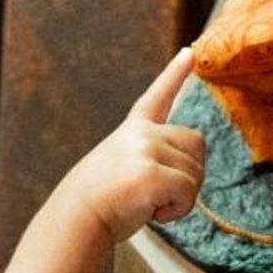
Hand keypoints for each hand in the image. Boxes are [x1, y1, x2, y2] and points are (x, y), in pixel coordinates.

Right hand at [61, 47, 206, 242]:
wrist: (76, 219)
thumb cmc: (99, 203)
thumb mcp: (122, 168)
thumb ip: (150, 159)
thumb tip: (188, 172)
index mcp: (132, 130)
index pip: (158, 97)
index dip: (175, 74)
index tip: (190, 52)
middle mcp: (142, 134)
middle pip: (196, 144)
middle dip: (187, 172)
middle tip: (156, 192)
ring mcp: (147, 150)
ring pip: (196, 173)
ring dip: (180, 196)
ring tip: (145, 201)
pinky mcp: (153, 173)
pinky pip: (189, 193)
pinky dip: (176, 211)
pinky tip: (150, 212)